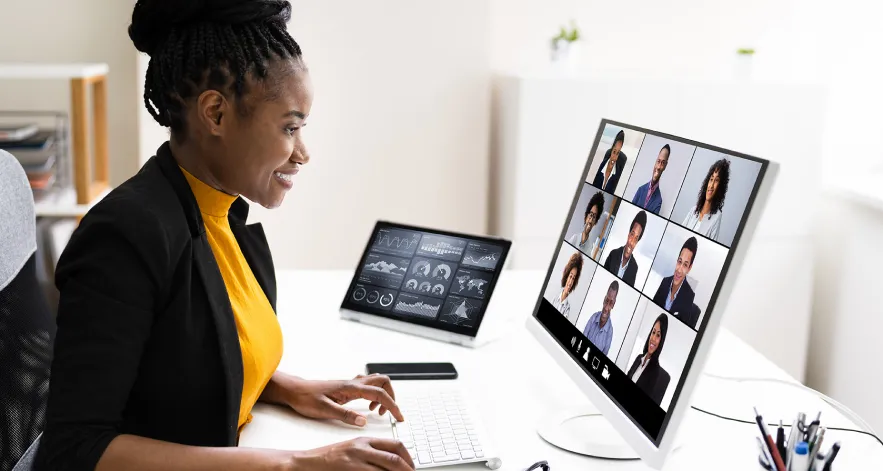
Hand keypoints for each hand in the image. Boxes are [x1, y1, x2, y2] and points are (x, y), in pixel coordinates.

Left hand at [284, 374, 404, 426]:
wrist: (294, 391)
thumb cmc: (306, 398)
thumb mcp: (324, 410)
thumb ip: (345, 415)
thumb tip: (363, 421)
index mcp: (350, 388)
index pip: (379, 394)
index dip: (392, 405)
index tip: (398, 417)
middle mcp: (353, 383)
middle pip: (383, 382)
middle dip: (391, 396)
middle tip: (389, 413)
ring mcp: (351, 384)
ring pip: (377, 382)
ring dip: (383, 395)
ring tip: (376, 411)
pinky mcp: (347, 388)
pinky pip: (368, 386)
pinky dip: (374, 395)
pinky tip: (367, 407)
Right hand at [290, 437, 414, 470]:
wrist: (307, 462)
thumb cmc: (329, 458)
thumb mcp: (353, 449)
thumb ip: (371, 452)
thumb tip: (392, 462)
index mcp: (365, 440)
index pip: (395, 445)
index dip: (408, 457)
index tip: (412, 466)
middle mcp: (362, 448)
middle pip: (394, 458)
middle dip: (408, 469)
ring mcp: (356, 461)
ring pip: (386, 469)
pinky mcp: (350, 470)